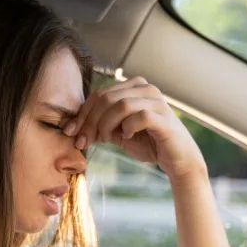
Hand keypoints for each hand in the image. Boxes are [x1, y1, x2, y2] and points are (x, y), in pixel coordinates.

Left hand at [63, 77, 205, 183]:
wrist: (176, 159)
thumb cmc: (148, 143)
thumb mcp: (119, 133)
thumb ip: (100, 126)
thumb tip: (74, 129)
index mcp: (133, 87)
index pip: (100, 94)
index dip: (81, 113)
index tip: (70, 132)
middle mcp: (146, 89)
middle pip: (106, 98)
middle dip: (89, 121)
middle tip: (82, 141)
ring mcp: (156, 101)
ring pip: (120, 105)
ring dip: (105, 125)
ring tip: (103, 139)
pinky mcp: (163, 118)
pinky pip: (139, 116)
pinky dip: (127, 127)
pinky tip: (127, 136)